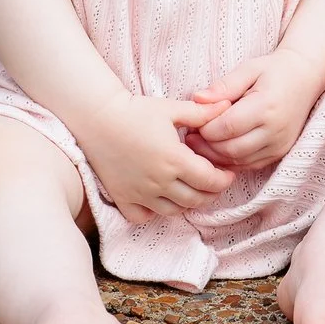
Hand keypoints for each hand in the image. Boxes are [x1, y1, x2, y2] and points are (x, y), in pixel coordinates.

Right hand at [78, 92, 236, 222]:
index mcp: (175, 160)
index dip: (224, 180)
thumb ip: (202, 113)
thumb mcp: (171, 109)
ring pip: (173, 211)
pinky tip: (159, 199)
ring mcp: (140, 192)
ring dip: (187, 203)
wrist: (97, 117)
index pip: (210, 181)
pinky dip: (154, 213)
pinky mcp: (122, 197)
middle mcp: (159, 181)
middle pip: (196, 200)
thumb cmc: (135, 110)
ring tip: (189, 189)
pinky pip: (143, 217)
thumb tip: (227, 106)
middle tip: (213, 183)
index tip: (227, 174)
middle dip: (210, 193)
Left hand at [191, 49, 324, 170]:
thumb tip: (197, 99)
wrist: (306, 78)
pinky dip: (230, 161)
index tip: (194, 121)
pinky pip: (249, 165)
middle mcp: (275, 131)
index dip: (205, 128)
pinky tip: (218, 149)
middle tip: (191, 136)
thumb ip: (223, 86)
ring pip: (238, 162)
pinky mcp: (280, 153)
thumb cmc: (274, 70)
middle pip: (230, 149)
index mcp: (266, 107)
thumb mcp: (248, 69)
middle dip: (206, 145)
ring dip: (216, 156)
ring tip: (201, 142)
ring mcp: (279, 145)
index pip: (226, 127)